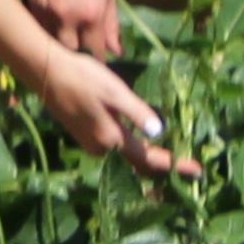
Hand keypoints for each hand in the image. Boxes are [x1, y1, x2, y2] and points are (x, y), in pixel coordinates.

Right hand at [21, 39, 196, 179]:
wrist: (46, 73)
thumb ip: (137, 114)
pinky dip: (133, 150)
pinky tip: (143, 142)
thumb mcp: (115, 92)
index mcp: (112, 140)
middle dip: (164, 168)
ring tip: (172, 157)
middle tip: (188, 168)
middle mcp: (102, 149)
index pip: (151, 159)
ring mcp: (92, 144)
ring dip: (148, 159)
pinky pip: (117, 149)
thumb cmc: (83, 78)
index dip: (176, 165)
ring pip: (127, 157)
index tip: (197, 170)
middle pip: (139, 164)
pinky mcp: (85, 135)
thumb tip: (159, 133)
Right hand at [24, 0, 121, 58]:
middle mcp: (67, 16)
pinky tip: (52, 30)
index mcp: (91, 14)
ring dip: (58, 45)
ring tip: (66, 45)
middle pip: (69, 53)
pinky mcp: (31, 2)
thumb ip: (110, 24)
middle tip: (82, 55)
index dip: (98, 61)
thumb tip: (115, 50)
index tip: (99, 65)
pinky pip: (37, 27)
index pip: (94, 52)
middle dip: (77, 56)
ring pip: (50, 42)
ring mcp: (46, 10)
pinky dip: (45, 31)